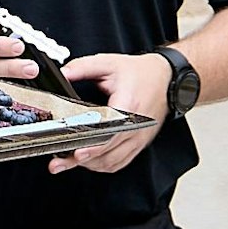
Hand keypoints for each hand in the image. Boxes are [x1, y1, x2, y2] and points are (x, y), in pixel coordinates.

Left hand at [47, 52, 171, 174]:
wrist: (166, 78)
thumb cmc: (140, 73)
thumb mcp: (109, 63)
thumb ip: (83, 67)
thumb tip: (63, 74)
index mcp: (128, 106)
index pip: (110, 132)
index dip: (93, 144)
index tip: (77, 151)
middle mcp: (135, 126)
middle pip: (108, 152)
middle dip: (83, 159)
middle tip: (60, 162)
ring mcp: (138, 138)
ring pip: (113, 161)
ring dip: (91, 164)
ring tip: (68, 161)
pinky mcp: (139, 143)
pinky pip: (120, 162)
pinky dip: (103, 164)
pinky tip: (89, 161)